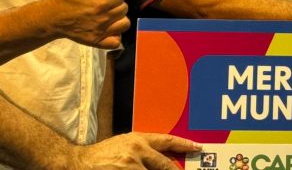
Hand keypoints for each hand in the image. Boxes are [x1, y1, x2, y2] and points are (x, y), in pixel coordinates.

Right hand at [48, 0, 129, 48]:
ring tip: (108, 17)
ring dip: (118, 21)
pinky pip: (117, 42)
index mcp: (100, 2)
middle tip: (104, 6)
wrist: (53, 19)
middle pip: (123, 9)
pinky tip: (107, 30)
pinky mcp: (97, 42)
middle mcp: (102, 17)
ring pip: (124, 24)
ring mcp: (100, 31)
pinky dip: (115, 37)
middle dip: (116, 6)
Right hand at [69, 133, 200, 169]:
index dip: (184, 145)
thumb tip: (164, 158)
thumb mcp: (126, 144)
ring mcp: (128, 166)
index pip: (167, 141)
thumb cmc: (103, 154)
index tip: (197, 147)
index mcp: (138, 140)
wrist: (78, 162)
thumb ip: (144, 150)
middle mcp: (136, 152)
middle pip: (164, 165)